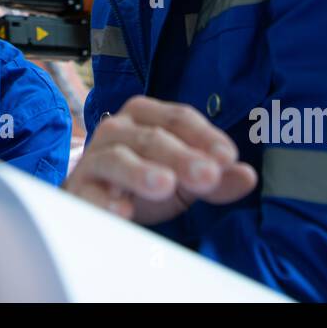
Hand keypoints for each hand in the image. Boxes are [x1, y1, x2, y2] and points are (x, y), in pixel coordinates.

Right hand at [64, 95, 256, 225]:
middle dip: (182, 156)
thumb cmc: (142, 182)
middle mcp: (118, 129)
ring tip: (164, 185)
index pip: (178, 118)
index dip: (204, 136)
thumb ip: (215, 177)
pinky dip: (104, 201)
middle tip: (208, 175)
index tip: (227, 158)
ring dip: (141, 172)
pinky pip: (89, 192)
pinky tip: (122, 211)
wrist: (93, 201)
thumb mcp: (183, 178)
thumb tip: (247, 176)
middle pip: (152, 137)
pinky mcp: (79, 189)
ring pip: (118, 158)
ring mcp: (96, 158)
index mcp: (145, 116)